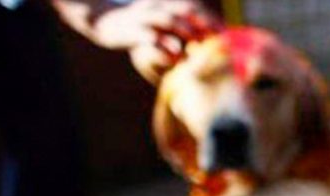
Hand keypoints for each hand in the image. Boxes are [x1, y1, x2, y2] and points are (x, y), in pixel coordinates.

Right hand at [91, 0, 217, 49]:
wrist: (105, 23)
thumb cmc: (140, 28)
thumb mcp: (161, 24)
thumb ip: (181, 29)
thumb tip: (206, 40)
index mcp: (165, 4)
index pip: (192, 7)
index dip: (209, 18)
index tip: (224, 32)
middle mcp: (156, 7)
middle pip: (183, 10)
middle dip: (202, 23)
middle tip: (216, 38)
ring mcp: (144, 18)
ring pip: (167, 19)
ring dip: (186, 31)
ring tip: (198, 43)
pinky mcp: (132, 31)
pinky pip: (149, 37)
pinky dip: (165, 45)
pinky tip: (176, 56)